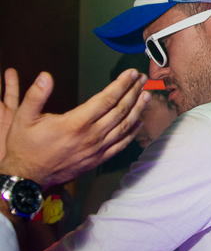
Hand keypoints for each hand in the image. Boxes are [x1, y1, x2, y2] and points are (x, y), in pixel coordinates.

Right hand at [0, 69, 147, 186]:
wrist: (27, 177)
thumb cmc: (25, 146)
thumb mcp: (23, 118)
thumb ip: (35, 95)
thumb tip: (46, 76)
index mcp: (76, 123)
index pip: (106, 99)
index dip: (121, 84)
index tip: (131, 73)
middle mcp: (91, 136)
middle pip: (120, 110)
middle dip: (133, 92)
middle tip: (142, 79)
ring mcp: (97, 149)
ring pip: (124, 127)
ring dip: (137, 110)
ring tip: (146, 95)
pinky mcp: (98, 160)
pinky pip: (121, 145)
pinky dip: (133, 133)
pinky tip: (140, 123)